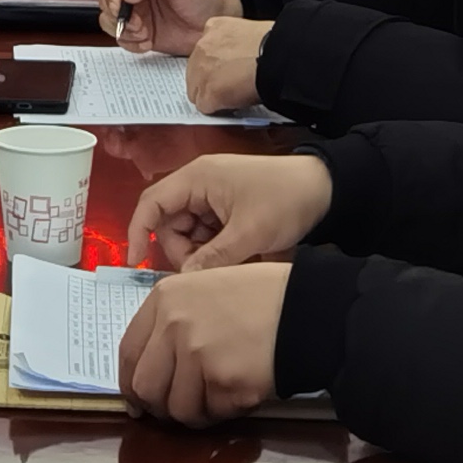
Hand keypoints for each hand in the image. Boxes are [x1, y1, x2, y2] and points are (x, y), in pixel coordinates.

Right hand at [99, 0, 235, 51]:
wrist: (216, 22)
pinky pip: (123, 39)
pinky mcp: (141, 33)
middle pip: (108, 1)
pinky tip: (147, 42)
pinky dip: (131, 43)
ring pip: (111, 21)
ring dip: (124, 31)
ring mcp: (138, 14)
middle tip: (137, 23)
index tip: (121, 6)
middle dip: (118, 15)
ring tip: (143, 33)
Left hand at [116, 265, 291, 426]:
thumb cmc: (260, 297)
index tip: (138, 401)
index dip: (131, 383)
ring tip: (220, 396)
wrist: (306, 307)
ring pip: (177, 408)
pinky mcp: (222, 380)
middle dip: (160, 406)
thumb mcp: (205, 289)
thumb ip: (173, 322)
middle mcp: (173, 324)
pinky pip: (211, 413)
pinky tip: (241, 391)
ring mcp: (196, 352)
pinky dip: (224, 411)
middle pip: (145, 386)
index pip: (127, 352)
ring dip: (196, 412)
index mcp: (165, 298)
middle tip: (179, 410)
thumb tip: (148, 371)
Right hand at [125, 150, 333, 271]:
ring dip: (200, 252)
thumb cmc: (285, 199)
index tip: (135, 263)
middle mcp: (199, 184)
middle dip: (181, 251)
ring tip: (228, 262)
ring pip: (188, 233)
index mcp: (196, 179)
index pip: (151, 204)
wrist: (327, 189)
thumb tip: (185, 283)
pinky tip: (235, 257)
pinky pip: (207, 233)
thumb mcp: (248, 233)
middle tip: (206, 270)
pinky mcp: (227, 209)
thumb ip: (212, 259)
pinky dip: (214, 249)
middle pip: (169, 223)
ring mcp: (213, 197)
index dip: (137, 233)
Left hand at [184, 12, 273, 115]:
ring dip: (212, 94)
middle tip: (231, 84)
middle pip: (195, 71)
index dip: (216, 63)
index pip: (205, 50)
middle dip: (210, 79)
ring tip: (234, 94)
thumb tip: (241, 53)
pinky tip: (233, 103)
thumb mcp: (250, 31)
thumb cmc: (275, 44)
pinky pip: (205, 105)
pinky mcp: (208, 92)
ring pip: (196, 90)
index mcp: (214, 27)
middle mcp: (203, 47)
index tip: (227, 68)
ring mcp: (201, 70)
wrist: (279, 57)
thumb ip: (236, 42)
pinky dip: (217, 107)